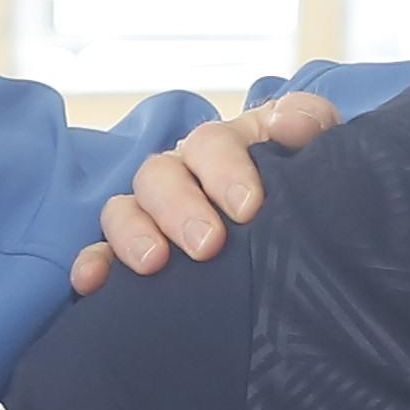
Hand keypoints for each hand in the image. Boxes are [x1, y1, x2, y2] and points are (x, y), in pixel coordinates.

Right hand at [73, 91, 338, 291]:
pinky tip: (91, 284)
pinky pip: (99, 255)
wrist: (301, 243)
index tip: (248, 208)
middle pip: (159, 174)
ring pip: (123, 209)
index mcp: (224, 146)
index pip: (211, 143)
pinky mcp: (132, 256)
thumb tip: (288, 125)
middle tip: (208, 245)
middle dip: (180, 208)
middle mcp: (180, 174)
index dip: (223, 170)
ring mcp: (152, 214)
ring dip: (132, 233)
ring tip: (154, 264)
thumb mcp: (319, 152)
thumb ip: (312, 125)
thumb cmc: (307, 189)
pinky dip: (93, 266)